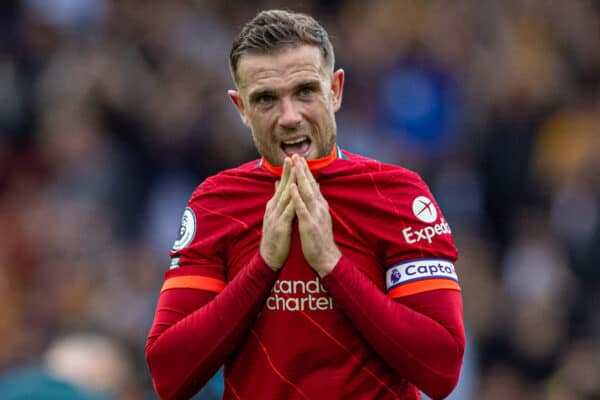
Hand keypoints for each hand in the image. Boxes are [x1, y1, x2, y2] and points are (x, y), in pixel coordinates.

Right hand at [260, 157, 295, 269]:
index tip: (292, 158)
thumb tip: (278, 183)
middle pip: (283, 187)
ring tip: (295, 169)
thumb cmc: (275, 237)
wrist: (269, 257)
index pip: (282, 185)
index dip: (287, 172)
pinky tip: (296, 192)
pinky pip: (288, 211)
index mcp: (274, 206)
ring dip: (290, 182)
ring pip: (285, 196)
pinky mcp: (281, 226)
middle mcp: (274, 208)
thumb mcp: (275, 216)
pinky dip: (292, 201)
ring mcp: (276, 216)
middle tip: (291, 156)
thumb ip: (277, 200)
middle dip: (288, 171)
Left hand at [289, 155, 340, 276]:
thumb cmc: (319, 238)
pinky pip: (302, 208)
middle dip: (303, 169)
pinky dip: (296, 196)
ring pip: (307, 192)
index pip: (313, 184)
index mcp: (320, 205)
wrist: (326, 257)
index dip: (306, 171)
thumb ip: (314, 203)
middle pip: (310, 184)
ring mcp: (315, 214)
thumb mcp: (317, 217)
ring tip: (294, 164)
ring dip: (300, 177)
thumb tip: (314, 189)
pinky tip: (291, 186)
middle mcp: (319, 207)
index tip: (299, 159)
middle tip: (296, 155)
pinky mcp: (309, 223)